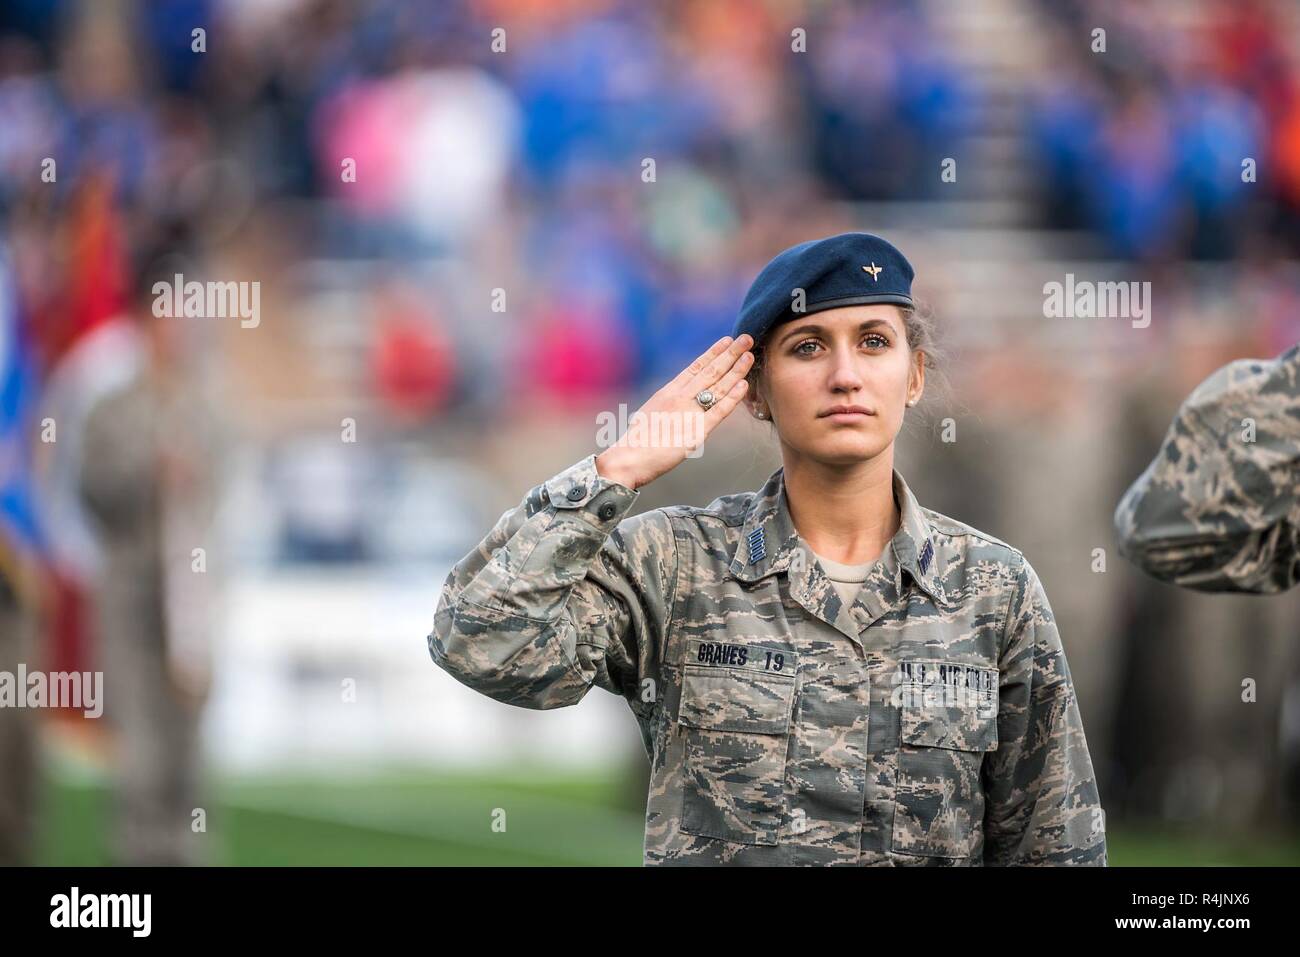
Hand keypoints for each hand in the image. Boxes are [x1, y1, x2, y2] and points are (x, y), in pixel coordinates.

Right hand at [595, 334, 753, 489]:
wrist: (628, 457)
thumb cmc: (637, 441)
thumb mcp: (652, 413)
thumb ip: (669, 405)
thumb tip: (678, 401)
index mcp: (669, 392)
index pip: (696, 367)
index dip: (713, 352)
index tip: (727, 340)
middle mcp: (680, 397)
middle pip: (710, 371)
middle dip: (730, 354)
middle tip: (747, 338)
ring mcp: (689, 412)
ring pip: (717, 386)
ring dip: (736, 370)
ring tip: (750, 355)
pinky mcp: (697, 431)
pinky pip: (719, 411)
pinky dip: (733, 397)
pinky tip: (744, 385)